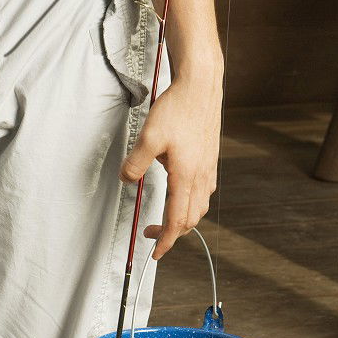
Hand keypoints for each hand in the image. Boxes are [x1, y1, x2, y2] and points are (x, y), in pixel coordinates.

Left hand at [120, 62, 222, 259]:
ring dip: (183, 220)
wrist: (200, 85)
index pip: (177, 222)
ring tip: (166, 218)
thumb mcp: (149, 136)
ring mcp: (208, 169)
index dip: (166, 242)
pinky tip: (182, 195)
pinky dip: (192, 203)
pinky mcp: (210, 160)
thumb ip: (135, 163)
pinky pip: (204, 193)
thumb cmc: (178, 107)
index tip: (156, 252)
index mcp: (187, 177)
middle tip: (152, 232)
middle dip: (172, 233)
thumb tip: (127, 180)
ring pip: (199, 208)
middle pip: (190, 221)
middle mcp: (201, 177)